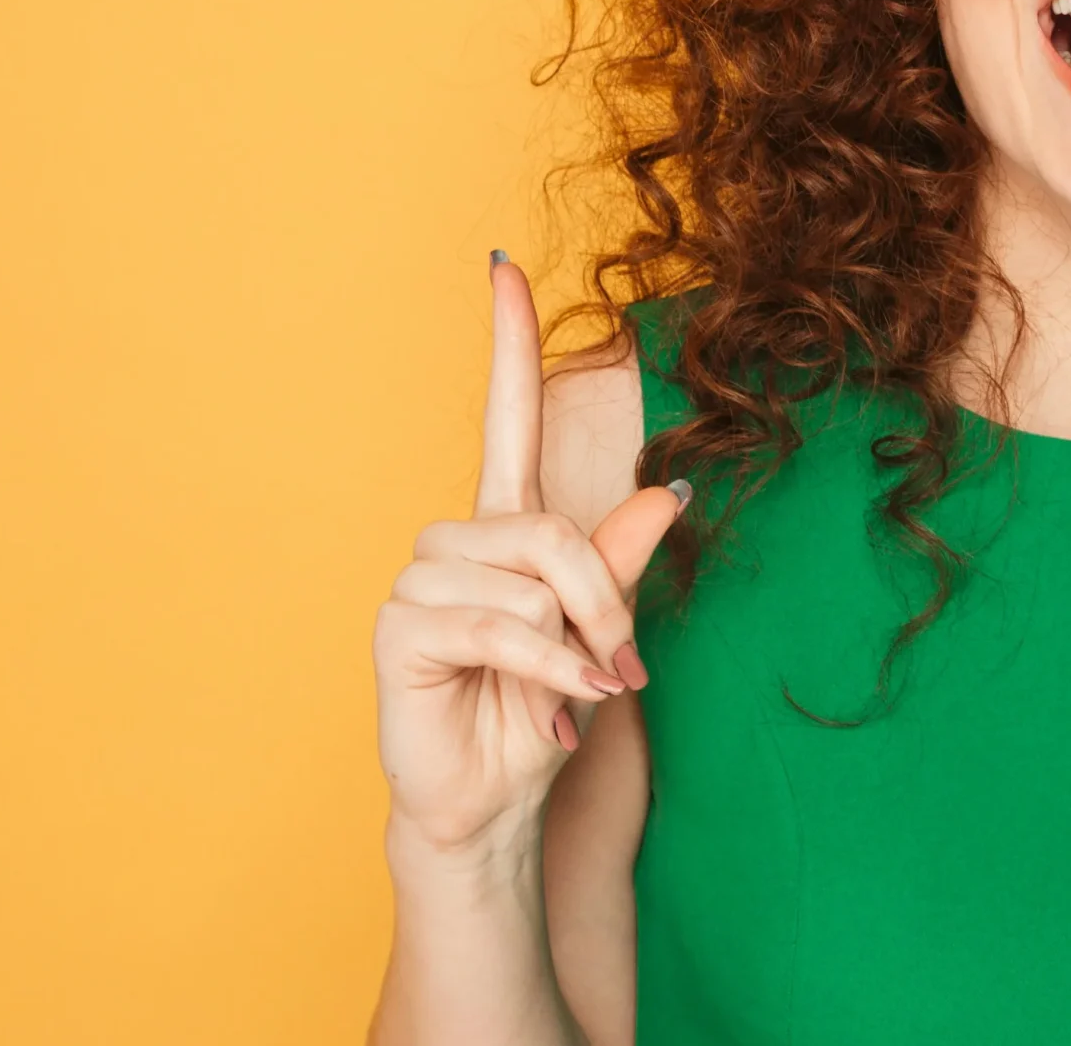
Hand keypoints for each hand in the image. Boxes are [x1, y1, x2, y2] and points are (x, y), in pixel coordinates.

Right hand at [371, 253, 686, 857]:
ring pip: (528, 579)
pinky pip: (498, 626)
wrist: (497, 804)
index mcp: (507, 529)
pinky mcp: (399, 630)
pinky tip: (549, 708)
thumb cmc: (542, 716)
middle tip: (619, 669)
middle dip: (601, 603)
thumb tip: (671, 495)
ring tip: (571, 693)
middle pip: (549, 529)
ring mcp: (421, 583)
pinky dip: (542, 669)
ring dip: (572, 645)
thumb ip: (620, 565)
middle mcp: (457, 543)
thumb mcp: (598, 634)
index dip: (507, 344)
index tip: (503, 266)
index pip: (504, 417)